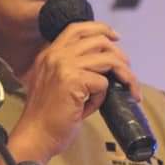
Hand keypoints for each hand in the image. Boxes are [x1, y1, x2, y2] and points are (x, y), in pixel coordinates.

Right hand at [10, 21, 141, 163]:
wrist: (35, 136)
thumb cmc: (48, 117)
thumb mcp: (56, 83)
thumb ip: (74, 69)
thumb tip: (106, 64)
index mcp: (49, 54)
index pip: (78, 28)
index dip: (101, 29)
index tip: (116, 38)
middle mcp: (55, 55)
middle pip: (99, 40)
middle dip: (120, 55)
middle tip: (128, 71)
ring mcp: (64, 66)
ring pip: (108, 59)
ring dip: (124, 75)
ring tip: (129, 89)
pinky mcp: (73, 81)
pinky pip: (103, 83)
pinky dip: (103, 97)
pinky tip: (91, 107)